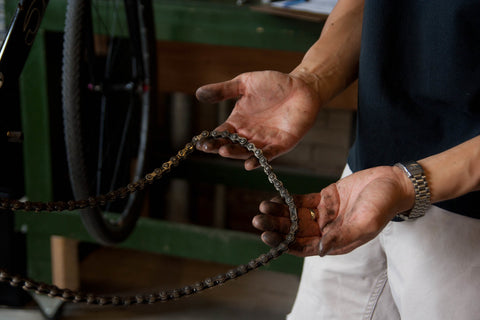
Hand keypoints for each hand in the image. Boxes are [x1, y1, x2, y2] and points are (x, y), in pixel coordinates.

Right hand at [195, 71, 321, 169]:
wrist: (302, 86)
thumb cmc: (273, 84)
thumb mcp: (244, 83)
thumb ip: (223, 90)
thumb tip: (198, 94)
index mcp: (238, 122)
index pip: (221, 134)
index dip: (210, 139)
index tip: (200, 143)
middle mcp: (249, 134)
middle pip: (232, 145)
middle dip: (220, 147)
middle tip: (211, 148)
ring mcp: (265, 141)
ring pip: (247, 152)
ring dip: (236, 154)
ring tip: (225, 150)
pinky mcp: (282, 144)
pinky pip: (269, 154)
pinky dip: (260, 159)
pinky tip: (250, 163)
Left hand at [253, 166, 414, 256]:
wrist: (392, 182)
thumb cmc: (383, 205)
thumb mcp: (365, 222)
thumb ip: (342, 236)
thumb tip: (319, 251)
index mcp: (336, 242)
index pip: (305, 247)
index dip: (285, 244)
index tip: (268, 237)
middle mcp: (327, 231)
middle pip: (296, 232)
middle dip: (277, 227)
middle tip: (259, 220)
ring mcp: (325, 215)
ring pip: (296, 217)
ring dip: (279, 214)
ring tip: (263, 207)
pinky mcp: (324, 199)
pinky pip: (302, 202)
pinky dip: (288, 201)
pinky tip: (275, 198)